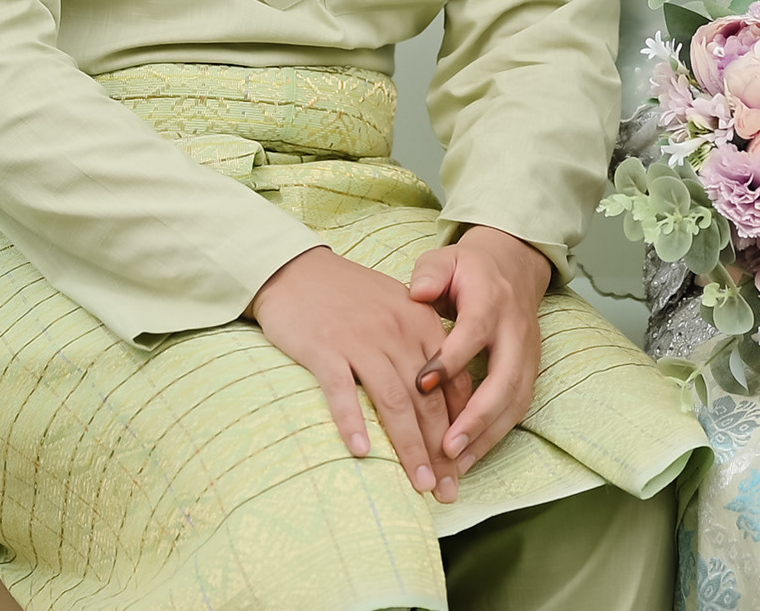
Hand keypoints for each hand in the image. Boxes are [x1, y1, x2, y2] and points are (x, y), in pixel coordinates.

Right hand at [248, 245, 474, 501]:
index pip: (451, 384)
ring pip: (393, 401)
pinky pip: (341, 390)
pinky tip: (362, 452)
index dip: (460, 429)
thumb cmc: (349, 295)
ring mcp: (360, 341)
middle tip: (448, 491)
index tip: (462, 468)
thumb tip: (445, 396)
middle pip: (427, 400)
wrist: (297, 268)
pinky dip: (353, 421)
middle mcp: (397, 333)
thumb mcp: (397, 309)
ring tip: (419, 484)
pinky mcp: (324, 348)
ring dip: (409, 446)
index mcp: (420, 323)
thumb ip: (422, 346)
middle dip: (441, 451)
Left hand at [406, 226, 552, 480]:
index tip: (420, 385)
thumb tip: (417, 293)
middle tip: (447, 447)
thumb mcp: (445, 259)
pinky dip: (495, 437)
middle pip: (505, 378)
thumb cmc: (469, 268)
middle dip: (477, 417)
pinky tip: (469, 457)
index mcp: (490, 299)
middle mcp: (515, 330)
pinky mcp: (531, 371)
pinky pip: (518, 409)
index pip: (474, 332)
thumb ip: (430, 273)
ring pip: (515, 400)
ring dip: (487, 436)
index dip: (450, 360)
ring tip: (456, 465)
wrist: (513, 264)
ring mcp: (528, 353)